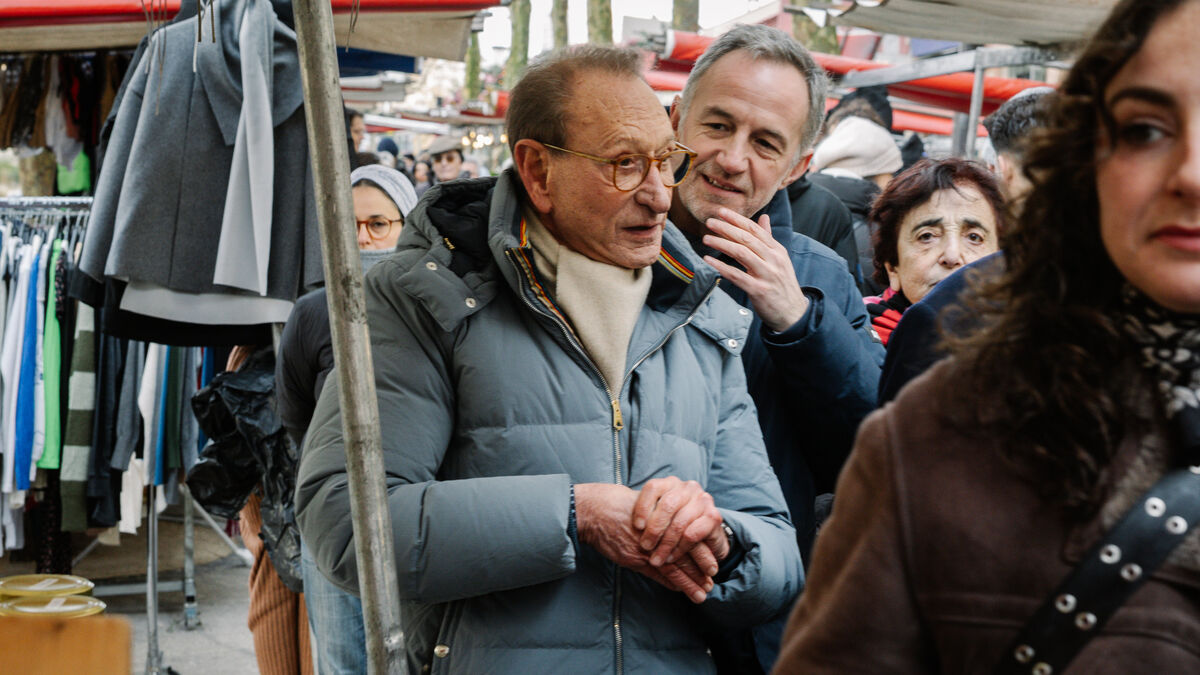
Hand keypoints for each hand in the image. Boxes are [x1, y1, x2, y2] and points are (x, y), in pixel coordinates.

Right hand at [575, 483, 714, 602]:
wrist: (596, 511)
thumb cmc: (618, 505)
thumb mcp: (644, 506)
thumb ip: (660, 518)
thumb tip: (675, 528)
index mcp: (666, 519)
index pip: (691, 538)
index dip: (702, 552)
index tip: (712, 565)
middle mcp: (661, 533)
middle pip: (687, 554)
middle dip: (700, 570)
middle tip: (710, 583)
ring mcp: (649, 547)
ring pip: (676, 566)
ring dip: (689, 581)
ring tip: (701, 593)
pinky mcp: (637, 558)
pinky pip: (659, 573)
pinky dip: (671, 582)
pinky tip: (679, 590)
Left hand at [631, 477, 729, 578]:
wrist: (703, 536)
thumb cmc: (671, 526)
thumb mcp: (656, 518)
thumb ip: (644, 517)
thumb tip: (617, 520)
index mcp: (671, 483)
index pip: (653, 488)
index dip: (643, 507)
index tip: (636, 527)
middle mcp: (688, 487)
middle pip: (667, 505)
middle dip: (654, 530)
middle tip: (645, 547)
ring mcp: (703, 500)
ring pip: (680, 522)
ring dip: (666, 545)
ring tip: (657, 559)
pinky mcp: (714, 516)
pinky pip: (693, 533)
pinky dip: (680, 548)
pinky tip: (672, 557)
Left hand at [701, 207, 808, 331]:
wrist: (793, 313)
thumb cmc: (782, 284)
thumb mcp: (779, 259)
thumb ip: (768, 238)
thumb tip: (764, 217)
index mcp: (777, 250)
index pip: (755, 229)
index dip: (737, 219)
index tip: (721, 211)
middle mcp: (773, 259)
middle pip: (747, 238)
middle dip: (726, 228)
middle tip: (709, 221)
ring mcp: (767, 274)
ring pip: (742, 253)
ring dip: (722, 244)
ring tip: (706, 239)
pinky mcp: (759, 290)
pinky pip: (737, 275)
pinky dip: (721, 267)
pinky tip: (709, 260)